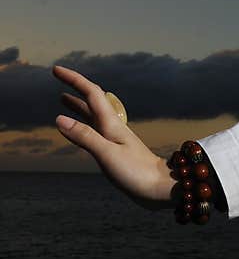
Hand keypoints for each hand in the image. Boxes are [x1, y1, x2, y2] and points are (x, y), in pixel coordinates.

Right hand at [52, 65, 175, 211]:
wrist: (161, 188)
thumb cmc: (137, 173)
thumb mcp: (107, 154)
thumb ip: (85, 137)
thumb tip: (58, 119)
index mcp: (112, 124)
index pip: (91, 94)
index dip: (74, 80)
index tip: (56, 69)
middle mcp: (113, 128)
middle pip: (91, 101)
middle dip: (74, 87)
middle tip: (57, 77)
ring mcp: (114, 139)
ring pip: (92, 116)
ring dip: (77, 105)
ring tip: (62, 98)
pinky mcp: (115, 151)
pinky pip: (94, 131)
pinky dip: (83, 124)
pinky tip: (80, 129)